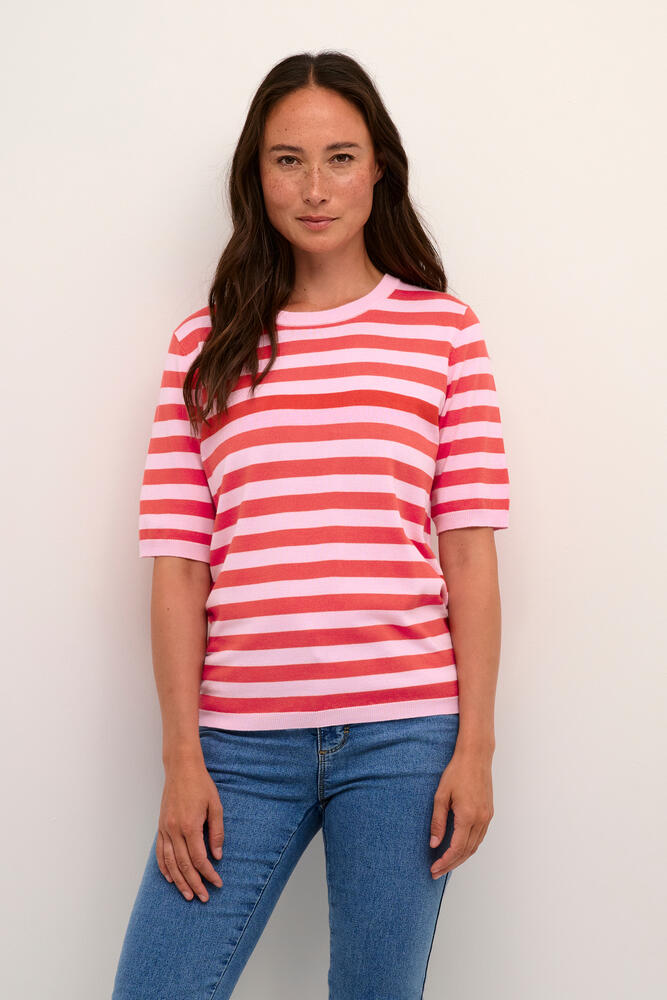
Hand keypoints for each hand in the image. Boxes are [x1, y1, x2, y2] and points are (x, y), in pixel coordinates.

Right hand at [156, 758, 224, 901]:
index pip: (199, 859)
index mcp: (190, 826)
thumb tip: (217, 856)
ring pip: (170, 862)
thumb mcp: (216, 806)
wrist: (181, 768)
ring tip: (188, 895)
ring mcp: (165, 829)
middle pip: (184, 865)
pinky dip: (164, 868)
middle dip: (195, 883)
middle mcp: (174, 830)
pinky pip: (160, 852)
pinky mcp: (160, 827)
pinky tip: (170, 878)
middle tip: (204, 897)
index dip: (209, 874)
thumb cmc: (201, 785)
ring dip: (179, 881)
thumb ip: (216, 832)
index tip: (217, 883)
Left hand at [428, 747, 493, 878]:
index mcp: (468, 816)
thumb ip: (438, 821)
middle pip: (466, 852)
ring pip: (474, 847)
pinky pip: (479, 837)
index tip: (433, 868)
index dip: (444, 861)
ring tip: (445, 864)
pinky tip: (458, 849)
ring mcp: (487, 817)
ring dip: (460, 858)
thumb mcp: (441, 796)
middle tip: (436, 872)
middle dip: (451, 864)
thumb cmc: (456, 772)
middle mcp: (481, 820)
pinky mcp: (489, 813)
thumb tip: (433, 843)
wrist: (476, 757)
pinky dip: (468, 847)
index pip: (456, 848)